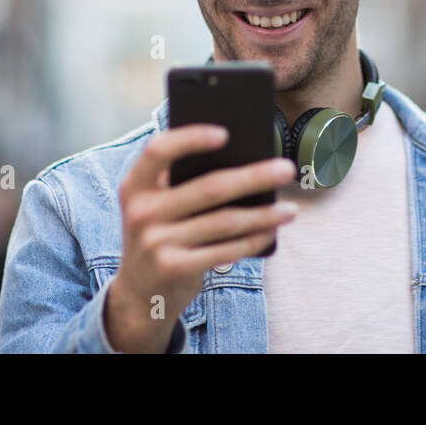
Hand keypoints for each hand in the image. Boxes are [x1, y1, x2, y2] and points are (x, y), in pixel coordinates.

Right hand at [103, 124, 298, 351]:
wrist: (140, 291)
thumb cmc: (161, 232)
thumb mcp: (157, 204)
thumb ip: (183, 182)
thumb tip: (244, 160)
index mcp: (135, 184)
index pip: (158, 150)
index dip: (191, 138)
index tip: (226, 133)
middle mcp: (141, 211)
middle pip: (209, 188)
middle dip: (254, 177)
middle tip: (286, 169)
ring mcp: (156, 242)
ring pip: (224, 222)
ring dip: (263, 215)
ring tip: (291, 209)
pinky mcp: (173, 268)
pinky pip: (224, 251)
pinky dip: (253, 241)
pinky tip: (271, 232)